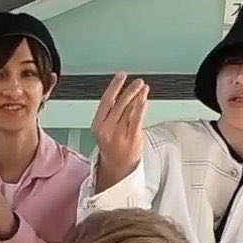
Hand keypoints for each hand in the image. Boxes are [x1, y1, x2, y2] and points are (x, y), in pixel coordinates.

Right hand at [91, 72, 149, 188]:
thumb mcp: (106, 128)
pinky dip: (141, 107)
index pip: (106, 100)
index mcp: (98, 124)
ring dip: (137, 96)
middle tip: (137, 82)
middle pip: (119, 104)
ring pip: (129, 110)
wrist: (118, 166)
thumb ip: (113, 111)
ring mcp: (120, 133)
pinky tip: (144, 99)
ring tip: (143, 87)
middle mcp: (107, 128)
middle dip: (129, 90)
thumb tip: (124, 91)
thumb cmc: (113, 145)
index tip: (121, 76)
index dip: (114, 86)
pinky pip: (137, 119)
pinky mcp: (132, 138)